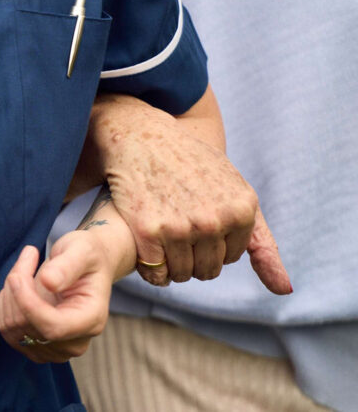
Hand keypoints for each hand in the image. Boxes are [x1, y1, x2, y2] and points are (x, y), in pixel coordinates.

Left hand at [0, 241, 115, 363]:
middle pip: (28, 325)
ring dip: (10, 293)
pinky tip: (20, 286)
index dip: (28, 305)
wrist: (86, 266)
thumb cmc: (86, 256)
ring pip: (12, 327)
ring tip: (26, 267)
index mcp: (91, 320)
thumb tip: (48, 282)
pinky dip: (6, 303)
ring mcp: (54, 349)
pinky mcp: (35, 346)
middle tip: (29, 254)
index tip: (16, 276)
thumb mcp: (82, 250)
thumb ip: (67, 266)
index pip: (53, 327)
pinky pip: (6, 328)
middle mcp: (75, 342)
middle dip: (18, 288)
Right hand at [89, 93, 290, 292]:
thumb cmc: (190, 165)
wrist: (142, 137)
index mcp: (242, 209)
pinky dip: (150, 269)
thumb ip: (262, 242)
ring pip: (182, 274)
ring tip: (161, 236)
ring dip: (171, 264)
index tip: (195, 217)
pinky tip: (146, 246)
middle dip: (192, 256)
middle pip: (208, 270)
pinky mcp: (148, 230)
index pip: (229, 257)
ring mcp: (180, 226)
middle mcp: (214, 220)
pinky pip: (155, 273)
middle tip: (175, 227)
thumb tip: (285, 291)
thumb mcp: (235, 192)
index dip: (210, 242)